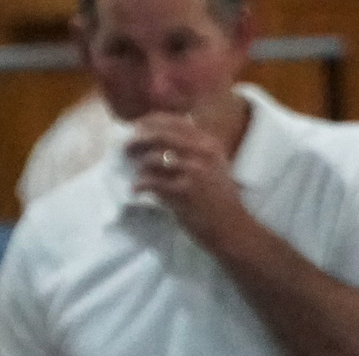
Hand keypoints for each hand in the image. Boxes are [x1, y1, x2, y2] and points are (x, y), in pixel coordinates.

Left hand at [127, 115, 243, 240]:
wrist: (233, 229)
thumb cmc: (221, 200)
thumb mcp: (215, 166)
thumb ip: (194, 149)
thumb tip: (159, 135)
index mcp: (209, 143)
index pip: (174, 122)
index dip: (150, 122)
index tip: (136, 128)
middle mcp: (203, 153)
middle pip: (161, 135)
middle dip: (138, 139)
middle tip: (126, 148)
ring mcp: (194, 172)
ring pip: (154, 158)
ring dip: (139, 164)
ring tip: (135, 172)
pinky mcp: (185, 192)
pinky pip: (153, 182)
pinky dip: (140, 185)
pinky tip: (136, 189)